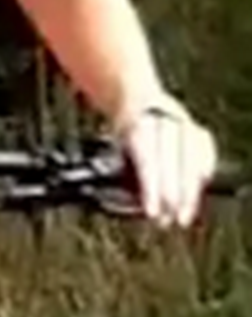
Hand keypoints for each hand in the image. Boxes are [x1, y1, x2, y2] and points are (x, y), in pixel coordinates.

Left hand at [116, 94, 217, 227]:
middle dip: (171, 196)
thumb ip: (120, 165)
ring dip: (190, 193)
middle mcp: (163, 121)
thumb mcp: (111, 143)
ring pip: (192, 161)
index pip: (147, 159)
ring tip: (183, 215)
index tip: (152, 211)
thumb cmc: (123, 127)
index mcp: (137, 123)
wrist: (135, 96)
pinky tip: (198, 189)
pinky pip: (205, 154)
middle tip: (167, 220)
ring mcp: (184, 124)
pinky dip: (202, 174)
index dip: (151, 188)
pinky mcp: (197, 130)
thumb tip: (129, 197)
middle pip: (173, 163)